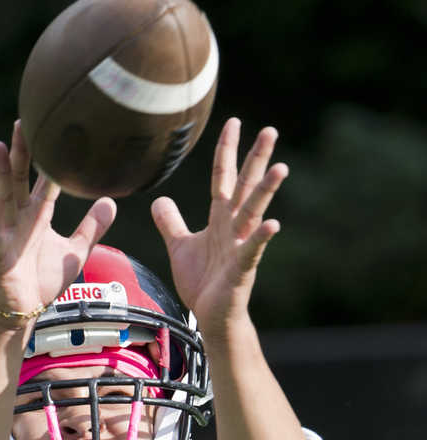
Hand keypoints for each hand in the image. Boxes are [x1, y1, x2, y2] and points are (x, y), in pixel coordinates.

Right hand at [0, 120, 116, 325]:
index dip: (44, 157)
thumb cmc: (44, 279)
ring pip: (3, 200)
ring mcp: (6, 236)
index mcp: (36, 216)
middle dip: (20, 154)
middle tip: (22, 123)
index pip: (40, 181)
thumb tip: (110, 200)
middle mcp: (19, 220)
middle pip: (18, 181)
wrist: (24, 309)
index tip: (49, 128)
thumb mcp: (75, 251)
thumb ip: (92, 227)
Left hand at [151, 118, 287, 340]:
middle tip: (271, 130)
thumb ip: (171, 223)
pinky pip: (252, 251)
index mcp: (219, 219)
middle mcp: (233, 227)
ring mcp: (240, 247)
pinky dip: (261, 238)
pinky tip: (273, 225)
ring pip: (253, 213)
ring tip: (280, 168)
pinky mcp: (241, 270)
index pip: (222, 177)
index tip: (234, 122)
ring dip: (265, 191)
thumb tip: (160, 200)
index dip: (226, 151)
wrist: (211, 317)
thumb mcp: (180, 247)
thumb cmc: (202, 283)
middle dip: (256, 159)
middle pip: (245, 187)